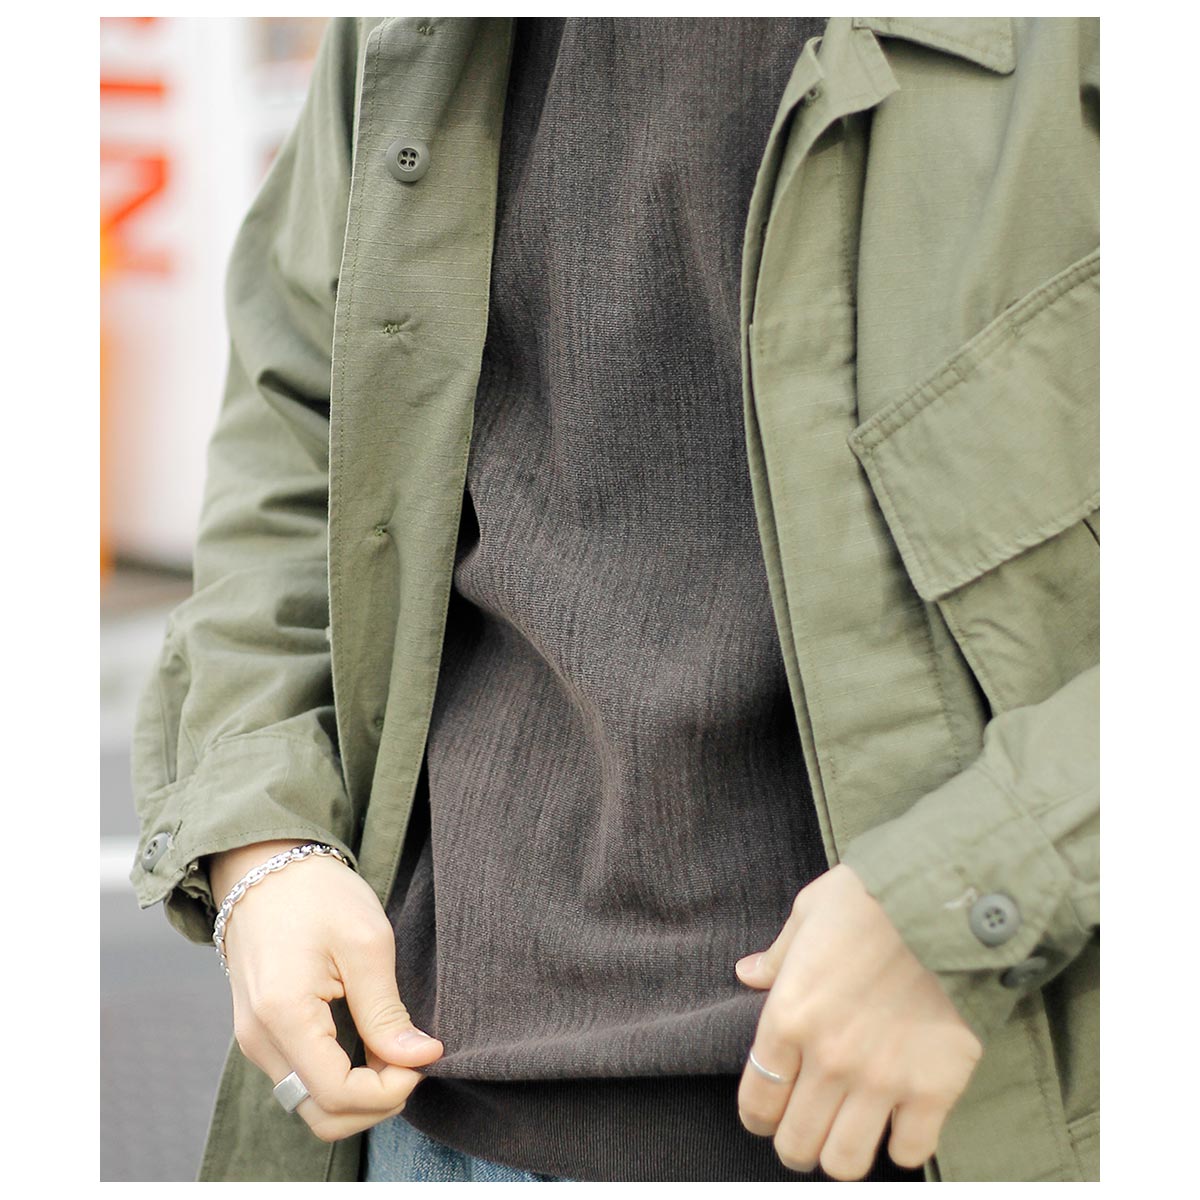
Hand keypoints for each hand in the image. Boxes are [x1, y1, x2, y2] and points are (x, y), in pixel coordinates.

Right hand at [207, 839, 443, 1142]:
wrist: (265, 865)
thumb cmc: (317, 894)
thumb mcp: (366, 942)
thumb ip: (387, 1011)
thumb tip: (420, 1059)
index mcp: (283, 1015)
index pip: (336, 1094)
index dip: (388, 1091)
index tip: (422, 1059)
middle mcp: (259, 1039)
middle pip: (319, 1114)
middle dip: (375, 1103)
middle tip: (412, 1062)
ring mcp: (254, 1040)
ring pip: (309, 1104)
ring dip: (358, 1095)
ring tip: (394, 1053)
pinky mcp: (261, 1033)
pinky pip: (301, 1079)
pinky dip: (338, 1079)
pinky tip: (370, 1047)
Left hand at [733, 863, 982, 1179]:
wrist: (944, 902)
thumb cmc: (870, 898)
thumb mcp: (809, 912)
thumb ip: (778, 955)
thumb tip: (748, 974)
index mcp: (789, 1017)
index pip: (757, 1102)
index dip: (759, 1117)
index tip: (768, 1115)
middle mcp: (829, 1059)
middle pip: (797, 1144)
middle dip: (796, 1144)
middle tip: (808, 1129)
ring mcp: (882, 1079)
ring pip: (846, 1162)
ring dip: (843, 1154)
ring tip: (850, 1134)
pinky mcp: (934, 1088)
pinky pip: (911, 1152)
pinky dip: (904, 1145)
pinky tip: (901, 1121)